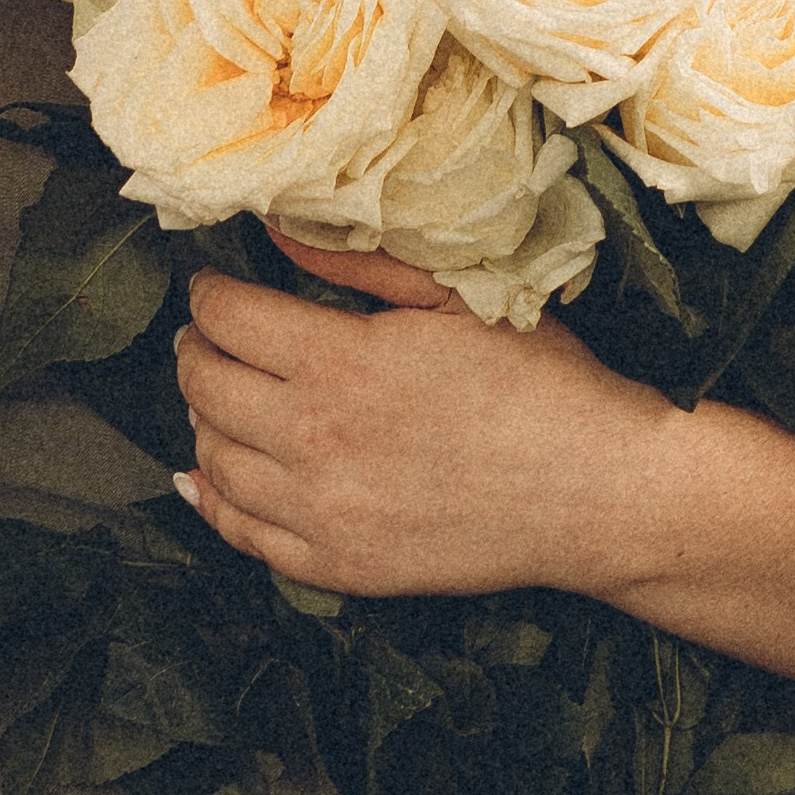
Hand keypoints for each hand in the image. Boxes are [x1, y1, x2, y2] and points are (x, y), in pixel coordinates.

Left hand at [172, 256, 680, 599]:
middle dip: (196, 349)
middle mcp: (312, 440)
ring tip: (220, 395)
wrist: (599, 492)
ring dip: (204, 419)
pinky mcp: (339, 566)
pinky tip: (206, 478)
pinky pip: (241, 533)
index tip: (216, 286)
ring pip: (213, 458)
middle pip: (204, 386)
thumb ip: (358, 262)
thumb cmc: (541, 384)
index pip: (225, 317)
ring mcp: (321, 512)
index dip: (210, 293)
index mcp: (339, 363)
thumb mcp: (455, 300)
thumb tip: (273, 228)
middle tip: (208, 334)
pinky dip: (212, 500)